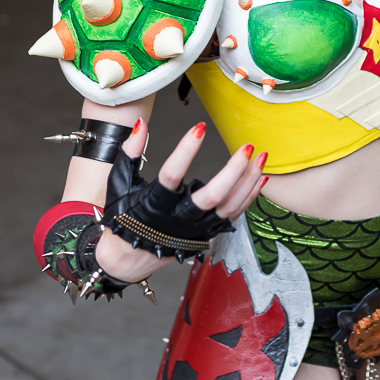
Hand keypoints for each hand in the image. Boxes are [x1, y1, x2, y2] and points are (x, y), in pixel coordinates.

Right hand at [96, 120, 266, 282]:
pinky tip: (260, 177)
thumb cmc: (123, 217)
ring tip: (261, 157)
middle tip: (246, 147)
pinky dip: (249, 196)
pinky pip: (234, 215)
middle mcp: (178, 220)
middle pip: (212, 198)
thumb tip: (140, 123)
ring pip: (229, 207)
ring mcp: (196, 229)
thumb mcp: (118, 183)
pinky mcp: (207, 233)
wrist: (129, 256)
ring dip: (248, 181)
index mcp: (153, 206)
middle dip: (233, 171)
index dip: (185, 151)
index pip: (171, 176)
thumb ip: (129, 153)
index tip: (199, 127)